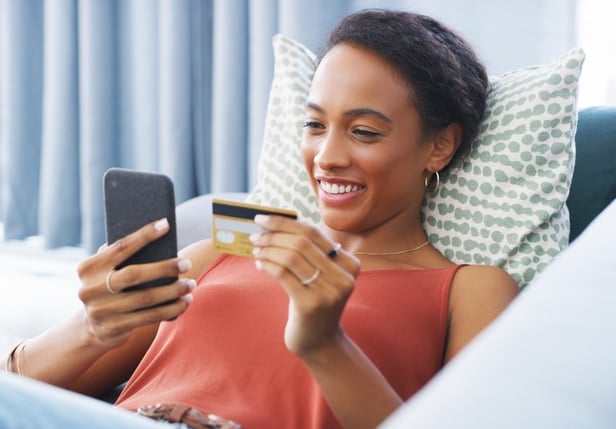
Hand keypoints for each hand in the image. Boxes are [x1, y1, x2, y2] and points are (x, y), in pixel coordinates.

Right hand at [75, 218, 194, 349]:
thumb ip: (120, 256)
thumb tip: (156, 234)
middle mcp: (90, 289)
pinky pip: (149, 317)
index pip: (120, 247)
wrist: (89, 328)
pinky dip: (171, 309)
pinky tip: (184, 302)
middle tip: (187, 264)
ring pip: (145, 298)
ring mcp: (101, 311)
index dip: (144, 235)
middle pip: (134, 274)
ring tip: (191, 284)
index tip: (166, 224)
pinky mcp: (114, 328)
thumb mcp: (105, 272)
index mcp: (88, 268)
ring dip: (173, 291)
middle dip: (164, 268)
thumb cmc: (108, 289)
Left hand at [249, 215, 359, 357]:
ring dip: (268, 249)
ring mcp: (329, 292)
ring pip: (291, 257)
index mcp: (350, 264)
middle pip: (302, 242)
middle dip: (274, 234)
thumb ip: (310, 251)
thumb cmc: (315, 300)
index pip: (314, 233)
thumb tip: (278, 222)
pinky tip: (259, 264)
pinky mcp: (310, 305)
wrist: (320, 341)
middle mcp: (344, 277)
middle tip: (255, 234)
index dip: (286, 223)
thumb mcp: (320, 274)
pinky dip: (267, 265)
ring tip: (256, 248)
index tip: (263, 218)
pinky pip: (283, 274)